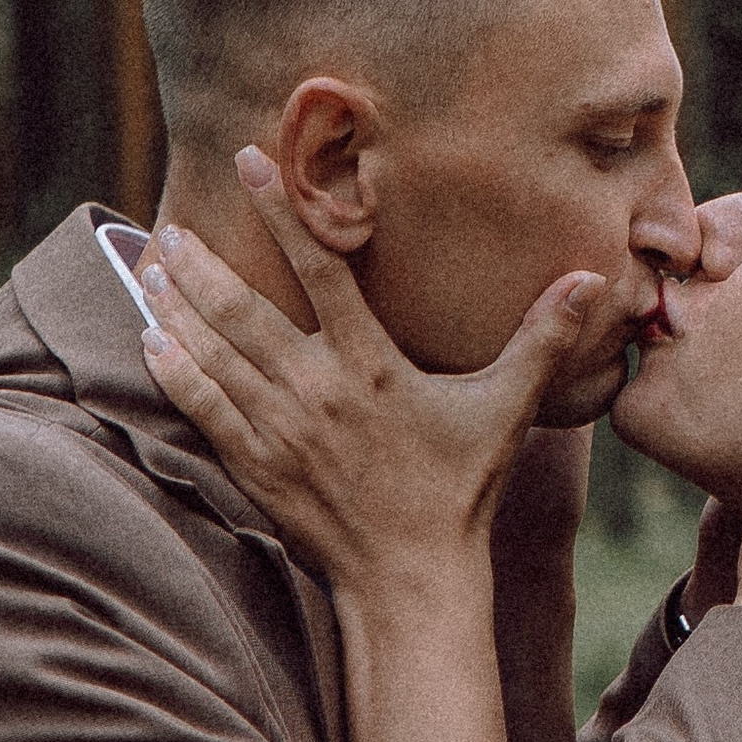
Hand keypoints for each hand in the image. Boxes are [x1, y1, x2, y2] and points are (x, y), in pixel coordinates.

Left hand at [139, 157, 601, 607]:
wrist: (412, 578)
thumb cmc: (459, 490)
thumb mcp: (505, 409)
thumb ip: (541, 340)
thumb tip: (592, 281)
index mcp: (371, 365)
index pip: (319, 270)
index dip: (282, 212)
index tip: (249, 163)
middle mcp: (316, 390)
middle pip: (243, 309)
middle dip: (201, 261)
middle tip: (173, 221)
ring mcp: (278, 430)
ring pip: (211, 353)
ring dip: (175, 305)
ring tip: (149, 263)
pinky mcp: (255, 466)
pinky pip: (201, 407)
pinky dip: (173, 369)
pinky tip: (150, 339)